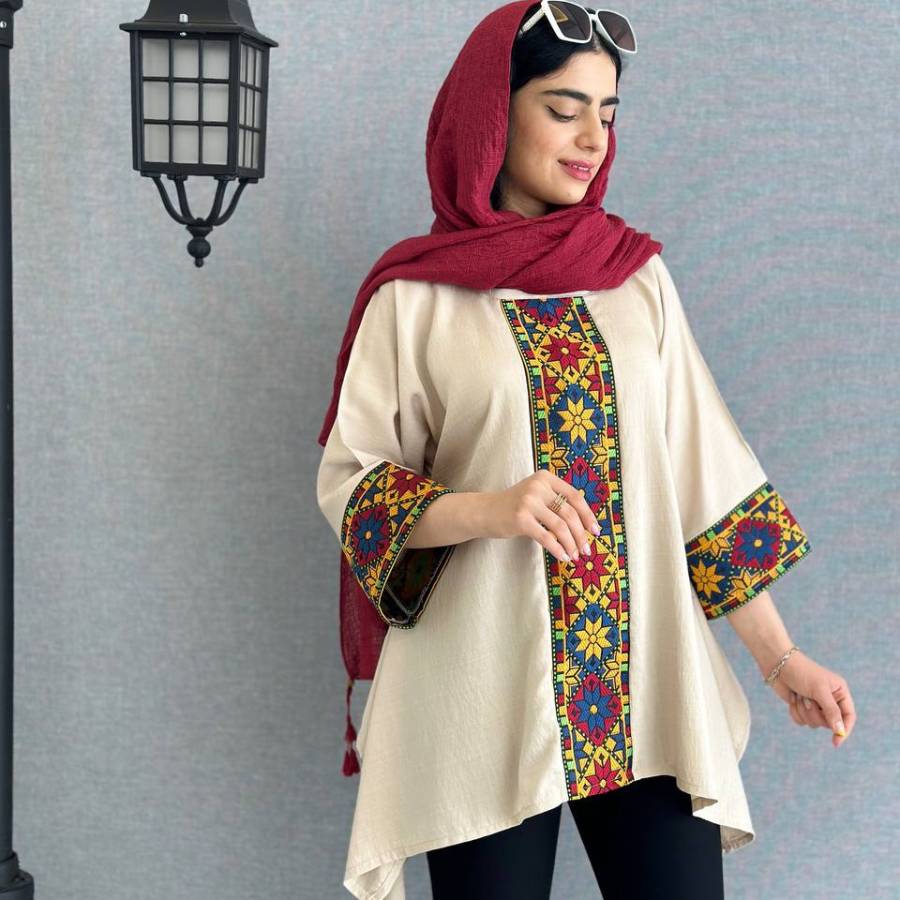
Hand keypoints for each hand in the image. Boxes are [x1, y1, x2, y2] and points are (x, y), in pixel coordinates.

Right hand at [483, 470, 598, 564]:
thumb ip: (556, 501)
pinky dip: (558, 549)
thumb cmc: (514, 506)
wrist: (485, 511)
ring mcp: (528, 502)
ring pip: (560, 526)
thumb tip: (585, 524)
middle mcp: (538, 487)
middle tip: (586, 549)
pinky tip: (563, 557)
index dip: (588, 515)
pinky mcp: (520, 519)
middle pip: (569, 513)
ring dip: (571, 544)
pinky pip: (546, 537)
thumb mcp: (536, 495)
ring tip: (575, 555)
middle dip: (581, 534)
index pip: (574, 496)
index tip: (595, 531)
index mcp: (545, 478)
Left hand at [766, 650, 855, 748]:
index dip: (844, 730)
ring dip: (804, 711)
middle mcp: (830, 699)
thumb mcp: (820, 691)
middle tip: (808, 700)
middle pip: (830, 723)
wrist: (777, 664)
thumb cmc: (802, 672)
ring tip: (799, 696)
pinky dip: (796, 712)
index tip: (836, 742)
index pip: (849, 716)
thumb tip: (840, 731)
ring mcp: (815, 704)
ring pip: (814, 723)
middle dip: (816, 714)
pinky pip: (802, 721)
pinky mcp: (802, 707)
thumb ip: (831, 711)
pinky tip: (792, 698)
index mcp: (840, 692)